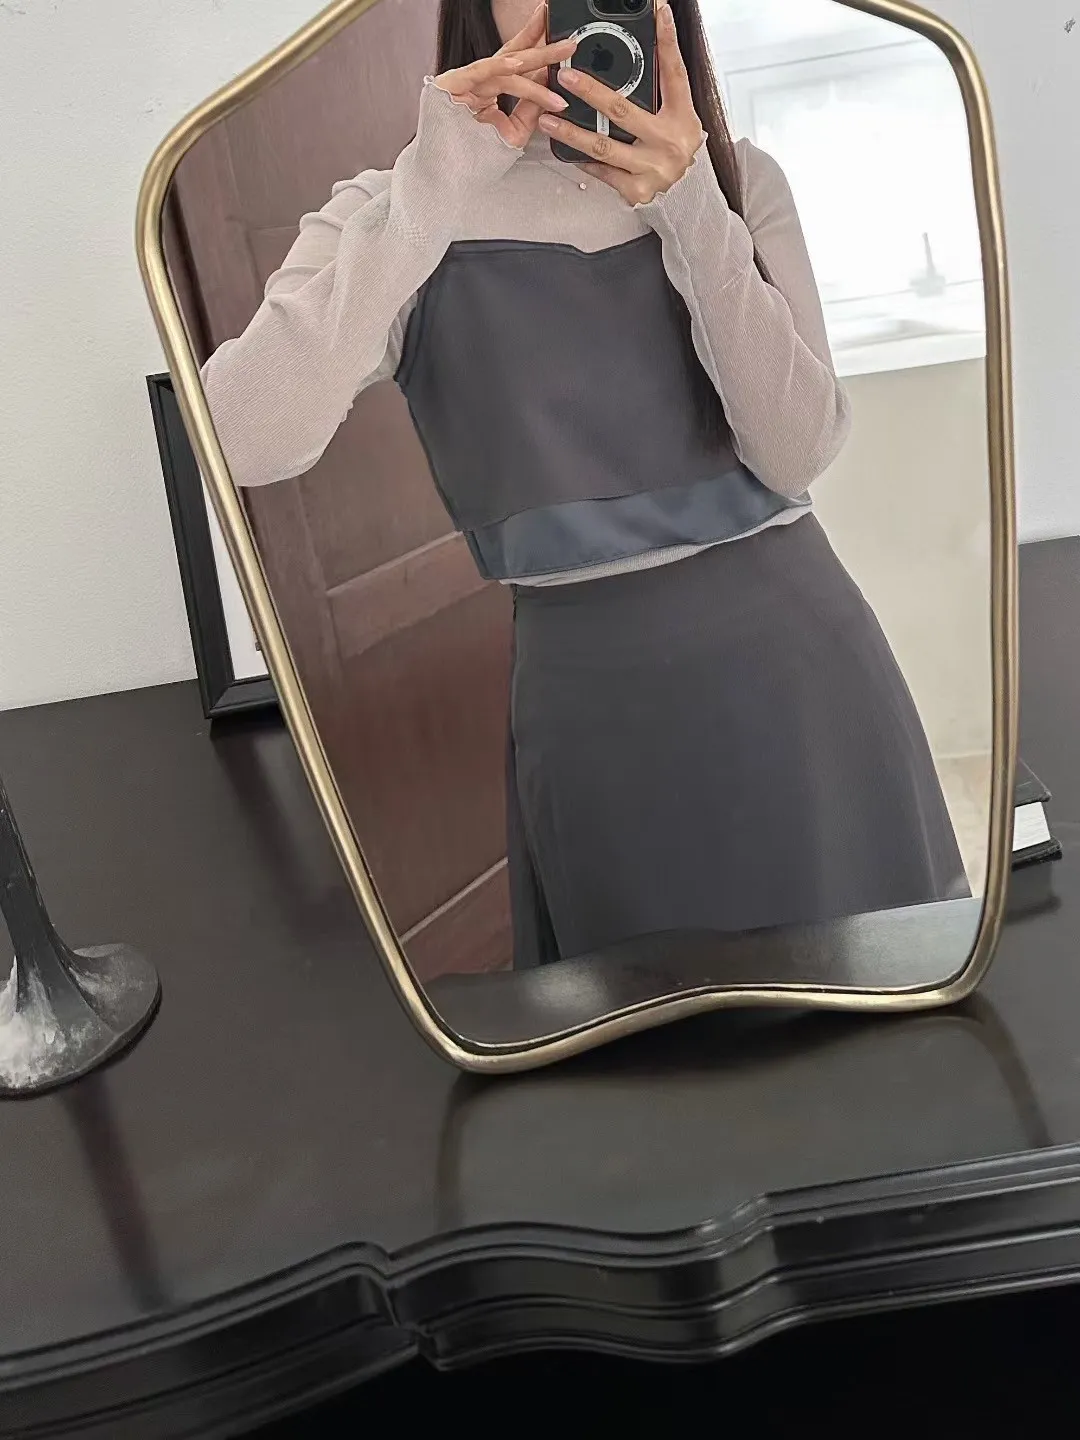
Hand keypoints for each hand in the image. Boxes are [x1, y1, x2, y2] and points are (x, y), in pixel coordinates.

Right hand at [434, 4, 576, 149]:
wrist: (446, 181)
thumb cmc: (472, 162)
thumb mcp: (513, 134)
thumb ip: (531, 109)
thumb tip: (551, 85)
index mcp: (485, 91)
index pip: (516, 67)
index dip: (539, 53)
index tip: (564, 47)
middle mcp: (474, 83)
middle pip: (512, 58)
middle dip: (542, 47)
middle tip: (568, 42)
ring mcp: (461, 83)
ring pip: (503, 68)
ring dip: (532, 61)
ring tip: (557, 56)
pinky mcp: (449, 87)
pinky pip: (478, 73)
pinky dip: (498, 68)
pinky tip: (518, 63)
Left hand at [537, 2, 703, 202]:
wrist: (687, 194)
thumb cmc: (676, 146)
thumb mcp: (679, 114)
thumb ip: (664, 84)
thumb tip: (658, 34)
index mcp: (681, 117)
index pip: (674, 74)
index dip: (666, 42)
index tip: (657, 13)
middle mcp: (668, 142)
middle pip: (623, 111)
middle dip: (590, 92)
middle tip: (565, 76)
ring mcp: (651, 168)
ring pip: (603, 146)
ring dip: (571, 131)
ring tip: (548, 119)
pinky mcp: (635, 189)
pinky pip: (602, 171)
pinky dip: (582, 159)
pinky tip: (563, 147)